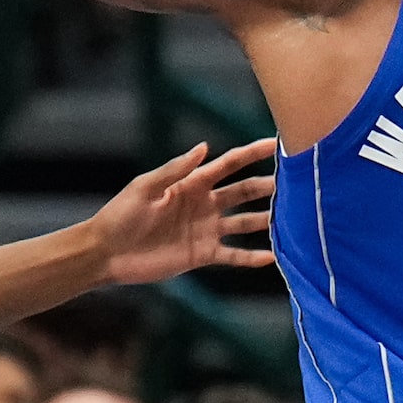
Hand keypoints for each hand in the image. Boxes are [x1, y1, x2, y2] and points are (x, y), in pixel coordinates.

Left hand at [90, 139, 279, 284]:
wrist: (108, 252)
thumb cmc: (121, 214)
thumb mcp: (146, 187)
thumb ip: (176, 169)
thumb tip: (204, 147)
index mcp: (190, 184)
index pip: (227, 165)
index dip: (250, 154)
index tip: (275, 144)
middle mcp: (203, 204)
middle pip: (243, 192)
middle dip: (267, 186)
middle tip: (295, 183)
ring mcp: (205, 230)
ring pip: (244, 223)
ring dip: (267, 220)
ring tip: (293, 218)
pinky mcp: (202, 254)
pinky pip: (233, 255)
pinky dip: (252, 257)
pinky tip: (274, 258)